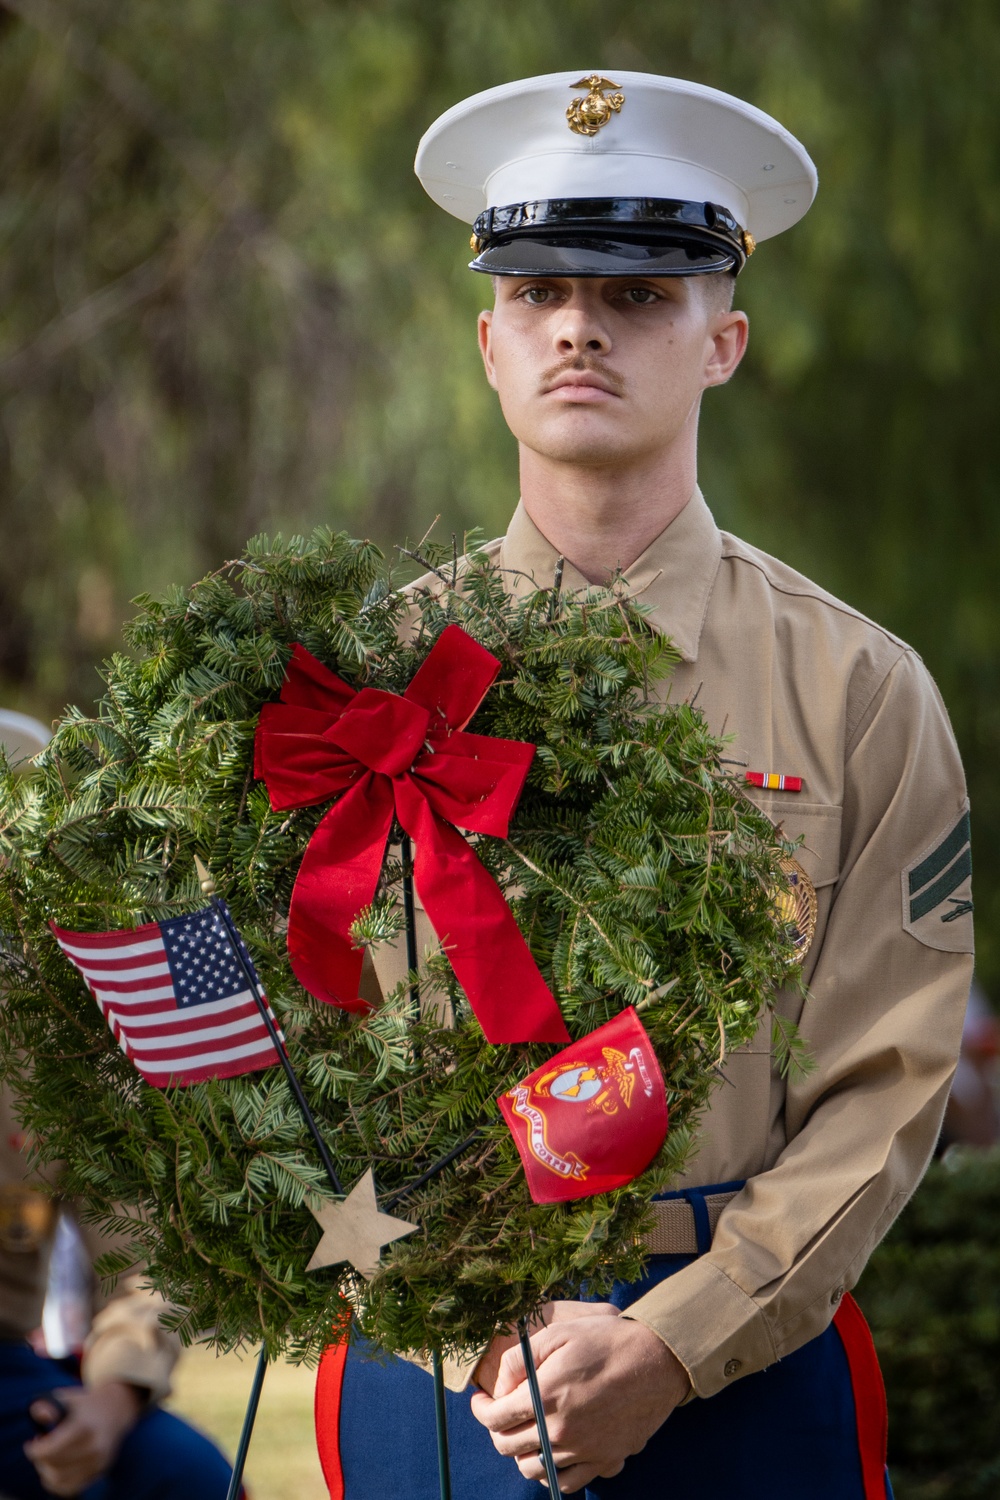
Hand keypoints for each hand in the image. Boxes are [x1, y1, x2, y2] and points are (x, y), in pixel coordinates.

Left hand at [25, 1382, 143, 1494]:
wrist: (117, 1409)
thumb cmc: (85, 1404)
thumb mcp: (67, 1397)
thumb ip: (47, 1404)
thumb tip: (41, 1417)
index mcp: (84, 1425)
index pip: (51, 1449)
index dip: (34, 1450)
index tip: (30, 1444)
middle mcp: (94, 1445)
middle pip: (54, 1465)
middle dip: (39, 1460)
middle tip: (38, 1450)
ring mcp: (98, 1460)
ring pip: (60, 1479)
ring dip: (46, 1472)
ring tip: (46, 1460)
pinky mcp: (100, 1471)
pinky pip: (71, 1488)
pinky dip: (57, 1484)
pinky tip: (54, 1471)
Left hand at [471, 1310, 689, 1492]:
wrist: (657, 1360)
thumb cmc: (607, 1340)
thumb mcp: (558, 1333)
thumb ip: (520, 1359)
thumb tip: (500, 1384)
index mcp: (545, 1396)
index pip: (496, 1418)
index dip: (480, 1409)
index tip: (479, 1400)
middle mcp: (561, 1431)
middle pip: (509, 1447)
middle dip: (496, 1431)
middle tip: (500, 1415)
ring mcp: (584, 1451)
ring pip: (534, 1469)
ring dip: (521, 1453)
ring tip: (526, 1433)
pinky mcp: (605, 1461)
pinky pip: (567, 1482)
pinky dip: (552, 1473)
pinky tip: (552, 1452)